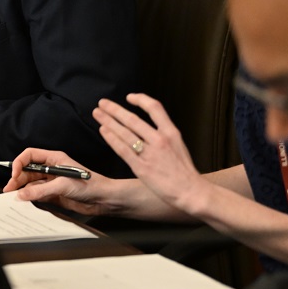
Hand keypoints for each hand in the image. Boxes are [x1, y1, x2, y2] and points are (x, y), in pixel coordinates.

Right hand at [3, 147, 124, 216]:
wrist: (104, 199)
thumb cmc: (91, 185)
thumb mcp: (63, 185)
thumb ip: (41, 190)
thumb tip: (21, 194)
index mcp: (54, 158)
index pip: (29, 155)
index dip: (19, 163)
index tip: (15, 174)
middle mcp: (51, 168)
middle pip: (27, 170)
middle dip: (17, 179)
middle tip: (9, 189)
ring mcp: (52, 182)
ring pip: (30, 184)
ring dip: (22, 189)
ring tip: (13, 197)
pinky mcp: (54, 194)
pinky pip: (37, 195)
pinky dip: (29, 198)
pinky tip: (25, 202)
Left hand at [94, 94, 208, 214]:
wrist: (191, 191)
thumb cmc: (184, 171)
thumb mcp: (179, 145)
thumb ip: (163, 134)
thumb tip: (147, 127)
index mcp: (171, 132)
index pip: (154, 108)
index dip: (140, 99)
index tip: (129, 97)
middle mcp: (160, 140)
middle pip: (133, 119)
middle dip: (115, 109)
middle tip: (102, 103)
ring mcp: (150, 153)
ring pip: (125, 132)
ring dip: (108, 121)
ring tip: (97, 113)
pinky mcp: (141, 167)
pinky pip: (122, 149)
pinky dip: (111, 138)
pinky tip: (103, 130)